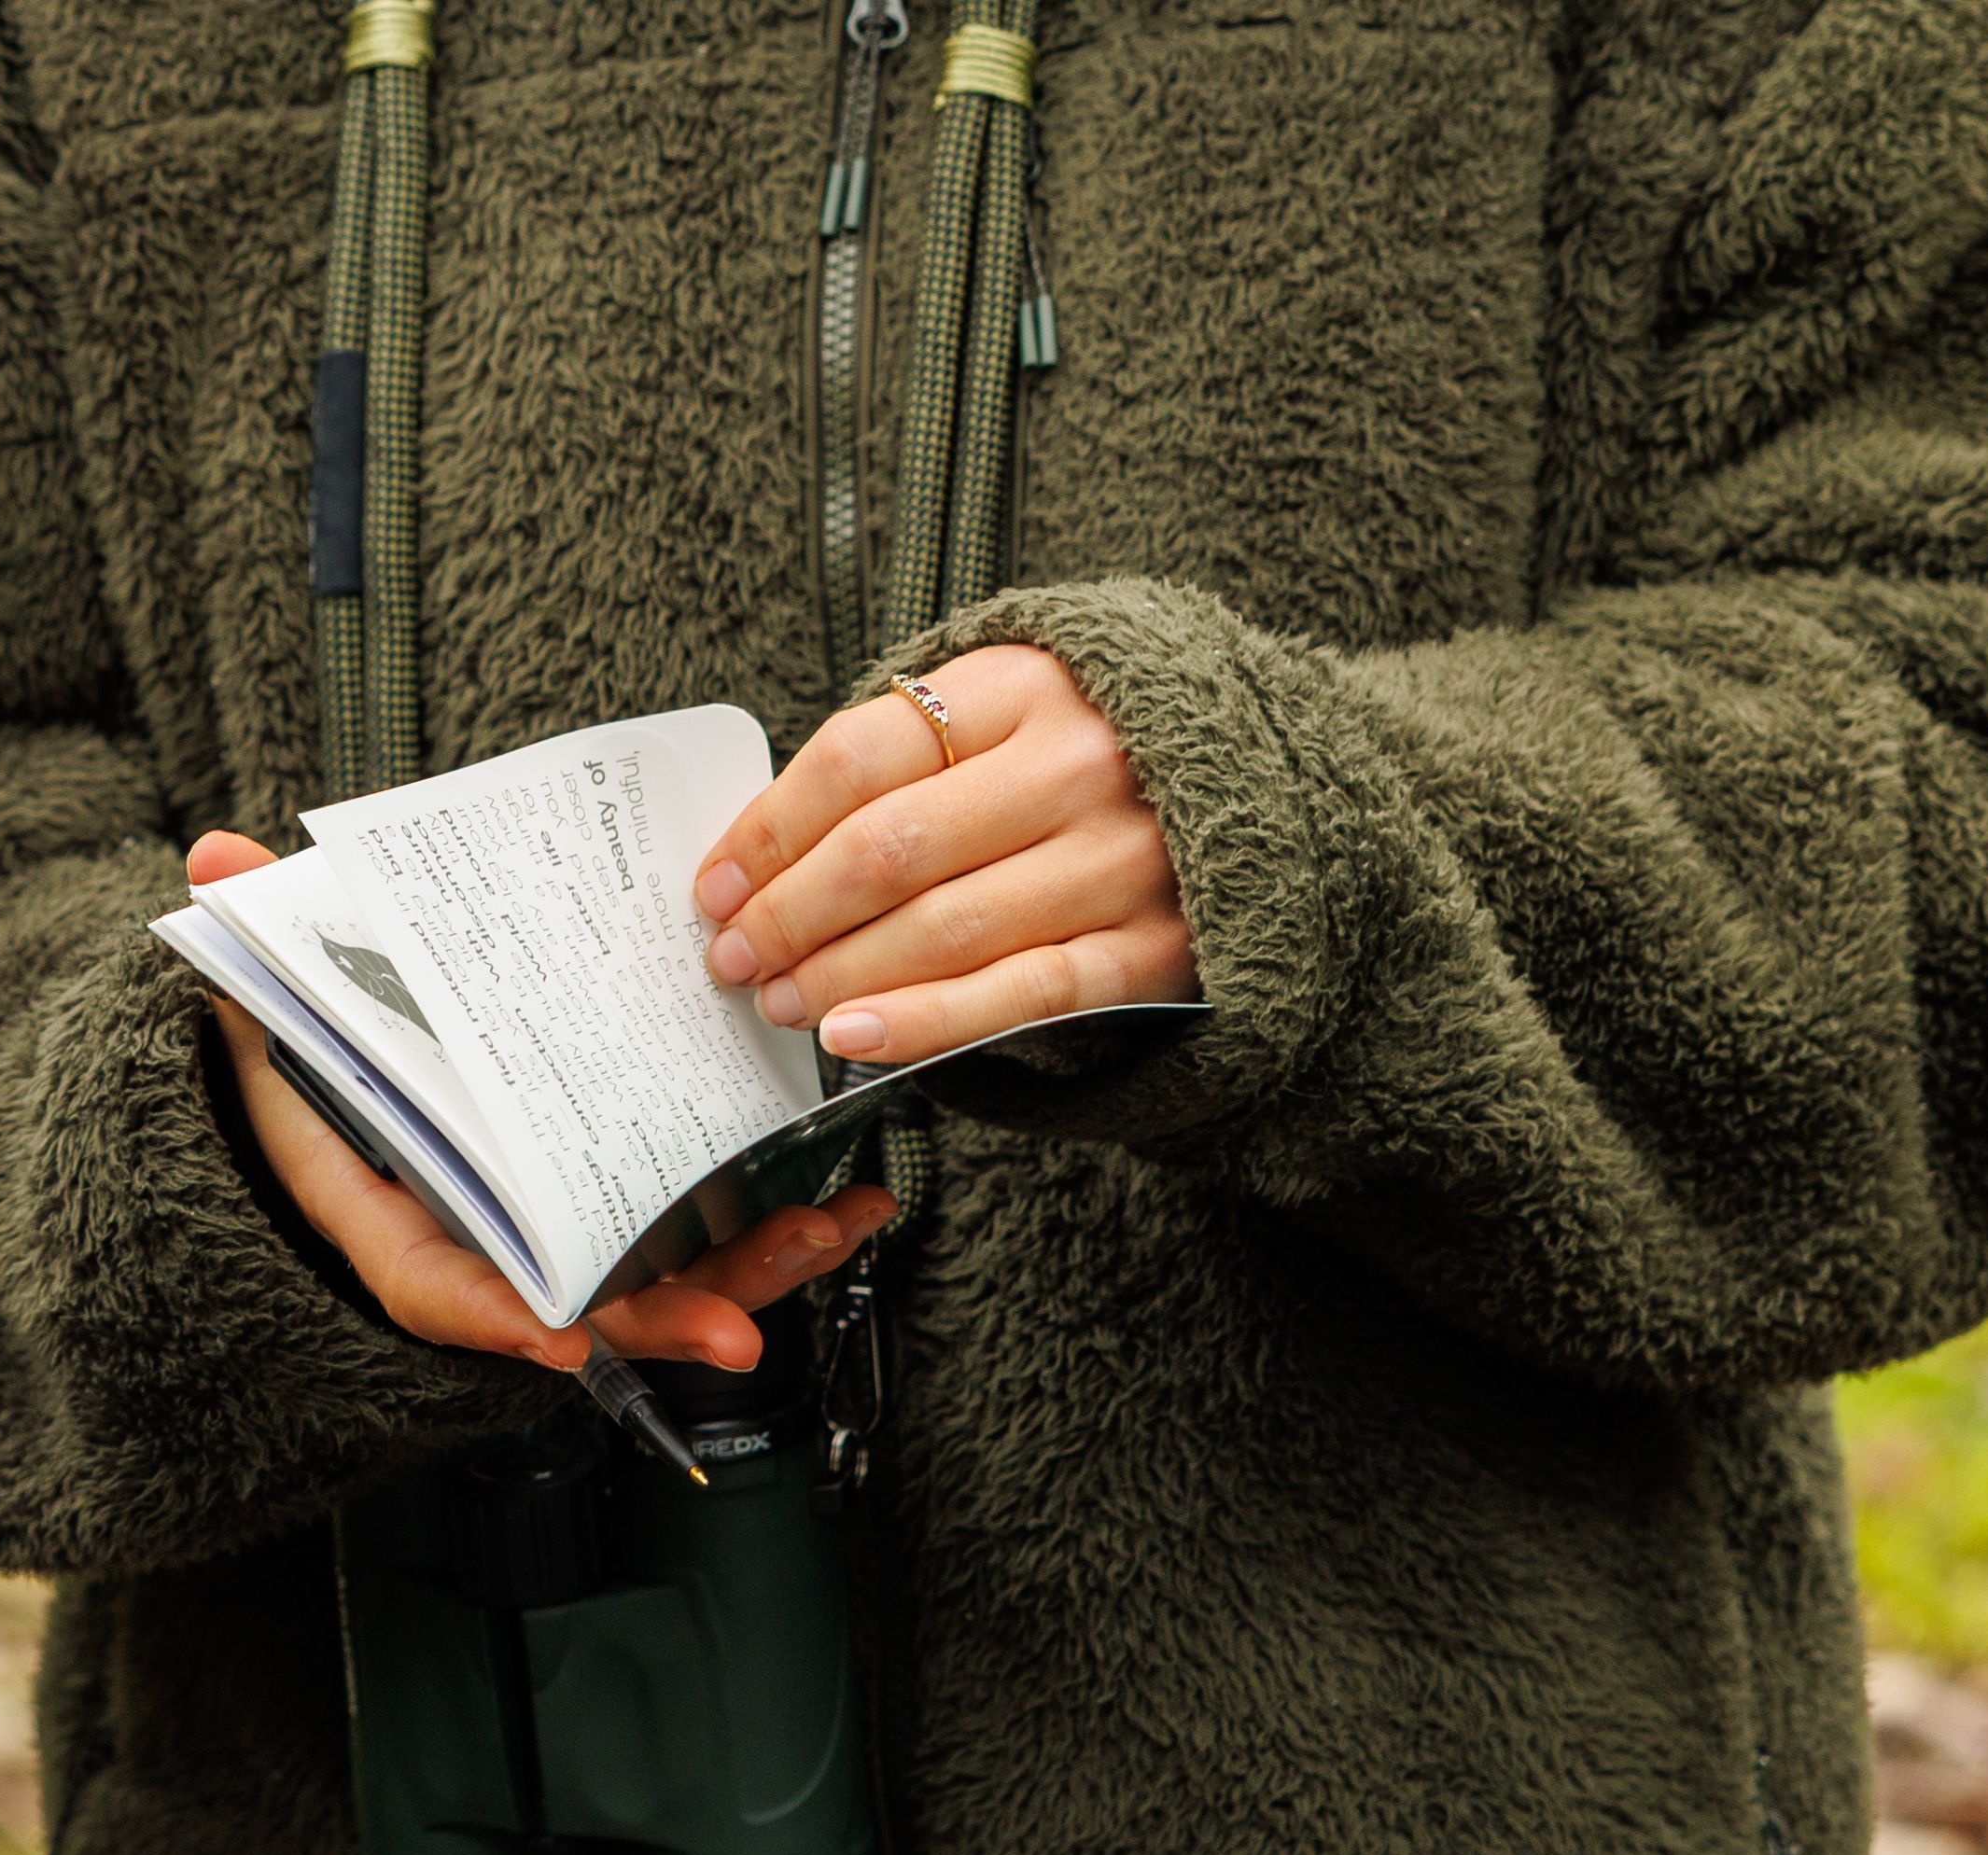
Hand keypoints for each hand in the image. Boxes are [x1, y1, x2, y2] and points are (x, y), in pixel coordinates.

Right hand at [188, 831, 894, 1372]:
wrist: (344, 1084)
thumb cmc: (320, 1058)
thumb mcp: (275, 1002)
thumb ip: (252, 940)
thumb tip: (214, 860)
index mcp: (400, 1217)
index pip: (442, 1286)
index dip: (499, 1315)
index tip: (560, 1339)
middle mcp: (497, 1245)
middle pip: (586, 1310)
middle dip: (664, 1322)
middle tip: (736, 1332)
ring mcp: (572, 1236)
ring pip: (669, 1285)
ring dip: (757, 1273)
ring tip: (830, 1234)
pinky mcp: (636, 1212)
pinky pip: (714, 1243)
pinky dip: (781, 1230)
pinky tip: (853, 1206)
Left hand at [694, 645, 1198, 1063]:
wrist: (1271, 787)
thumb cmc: (1097, 751)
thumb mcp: (1010, 707)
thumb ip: (907, 755)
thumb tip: (761, 852)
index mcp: (1027, 683)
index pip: (859, 756)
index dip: (769, 830)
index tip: (716, 885)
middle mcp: (1079, 762)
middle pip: (891, 847)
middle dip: (790, 914)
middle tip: (734, 956)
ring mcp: (1123, 857)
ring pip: (947, 927)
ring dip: (842, 975)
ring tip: (782, 1001)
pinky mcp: (1153, 946)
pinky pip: (1023, 994)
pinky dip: (930, 1021)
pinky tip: (859, 1038)